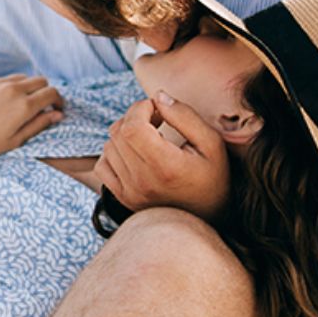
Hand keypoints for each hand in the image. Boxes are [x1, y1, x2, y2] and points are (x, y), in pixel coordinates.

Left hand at [0, 75, 63, 165]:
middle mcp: (12, 89)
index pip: (52, 93)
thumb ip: (39, 124)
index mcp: (24, 105)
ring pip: (22, 78)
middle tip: (42, 106)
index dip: (58, 100)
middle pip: (40, 81)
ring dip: (28, 88)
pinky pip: (3, 80)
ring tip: (21, 105)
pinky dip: (8, 88)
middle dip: (45, 92)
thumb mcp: (16, 140)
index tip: (57, 108)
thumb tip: (58, 114)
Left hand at [94, 91, 229, 219]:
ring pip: (109, 147)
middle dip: (133, 117)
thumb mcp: (212, 144)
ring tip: (149, 138)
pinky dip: (114, 154)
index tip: (156, 109)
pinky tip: (135, 155)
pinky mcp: (123, 199)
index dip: (139, 109)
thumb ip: (185, 116)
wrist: (212, 219)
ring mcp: (130, 193)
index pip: (131, 127)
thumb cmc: (214, 178)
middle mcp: (143, 182)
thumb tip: (158, 96)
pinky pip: (102, 166)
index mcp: (166, 166)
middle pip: (118, 133)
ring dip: (124, 135)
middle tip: (155, 120)